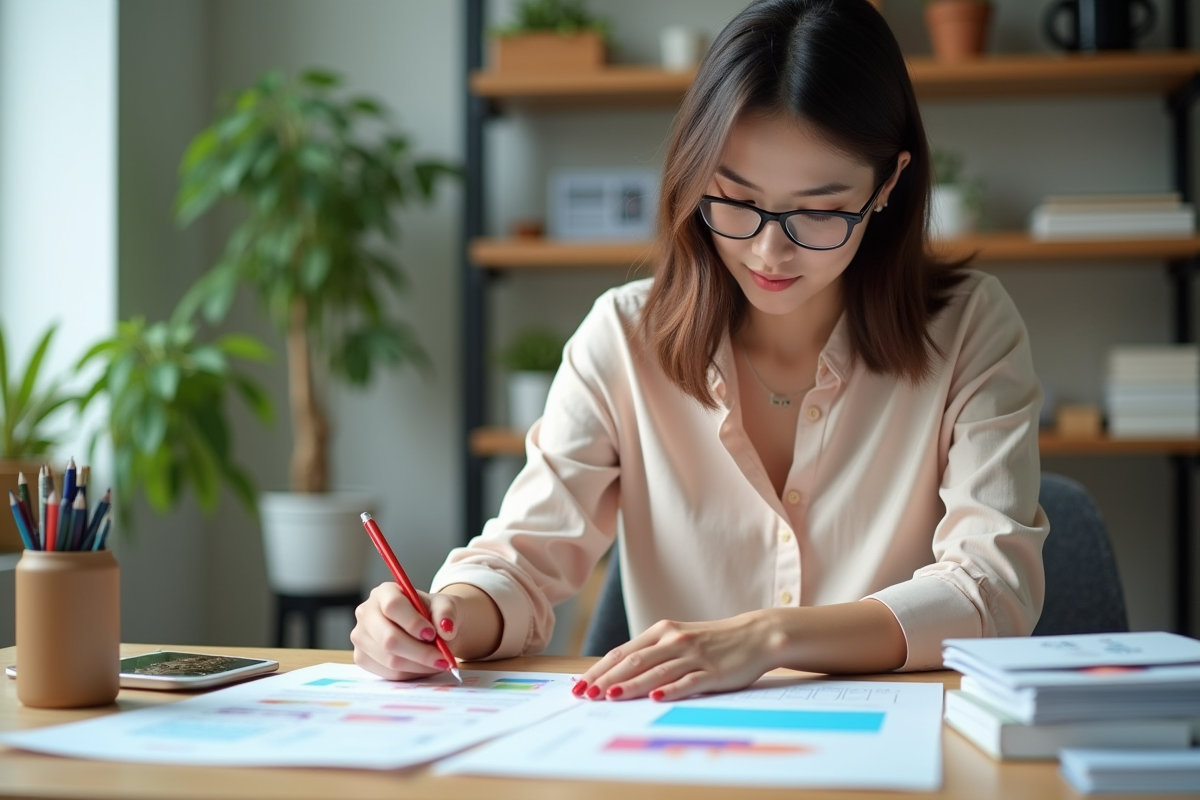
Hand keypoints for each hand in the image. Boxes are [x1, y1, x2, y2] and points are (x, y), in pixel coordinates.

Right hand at [351, 582, 459, 680]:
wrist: (428, 629)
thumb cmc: (433, 614)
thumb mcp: (446, 605)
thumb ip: (447, 613)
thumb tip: (446, 629)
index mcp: (384, 592)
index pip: (392, 606)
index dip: (412, 622)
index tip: (432, 634)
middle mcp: (366, 612)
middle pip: (388, 638)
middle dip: (420, 652)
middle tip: (443, 658)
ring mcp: (360, 637)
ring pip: (390, 660)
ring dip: (419, 665)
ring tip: (438, 662)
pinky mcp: (362, 658)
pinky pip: (388, 673)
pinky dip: (411, 674)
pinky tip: (424, 667)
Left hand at [576, 612, 776, 701]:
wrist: (755, 635)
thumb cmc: (713, 642)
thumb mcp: (679, 641)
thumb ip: (653, 654)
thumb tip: (618, 675)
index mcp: (662, 632)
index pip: (622, 652)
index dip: (599, 668)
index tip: (579, 684)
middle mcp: (674, 640)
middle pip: (634, 661)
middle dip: (606, 678)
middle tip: (585, 694)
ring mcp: (694, 656)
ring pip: (656, 671)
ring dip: (631, 685)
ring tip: (610, 696)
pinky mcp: (713, 671)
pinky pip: (688, 681)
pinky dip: (671, 689)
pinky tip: (656, 697)